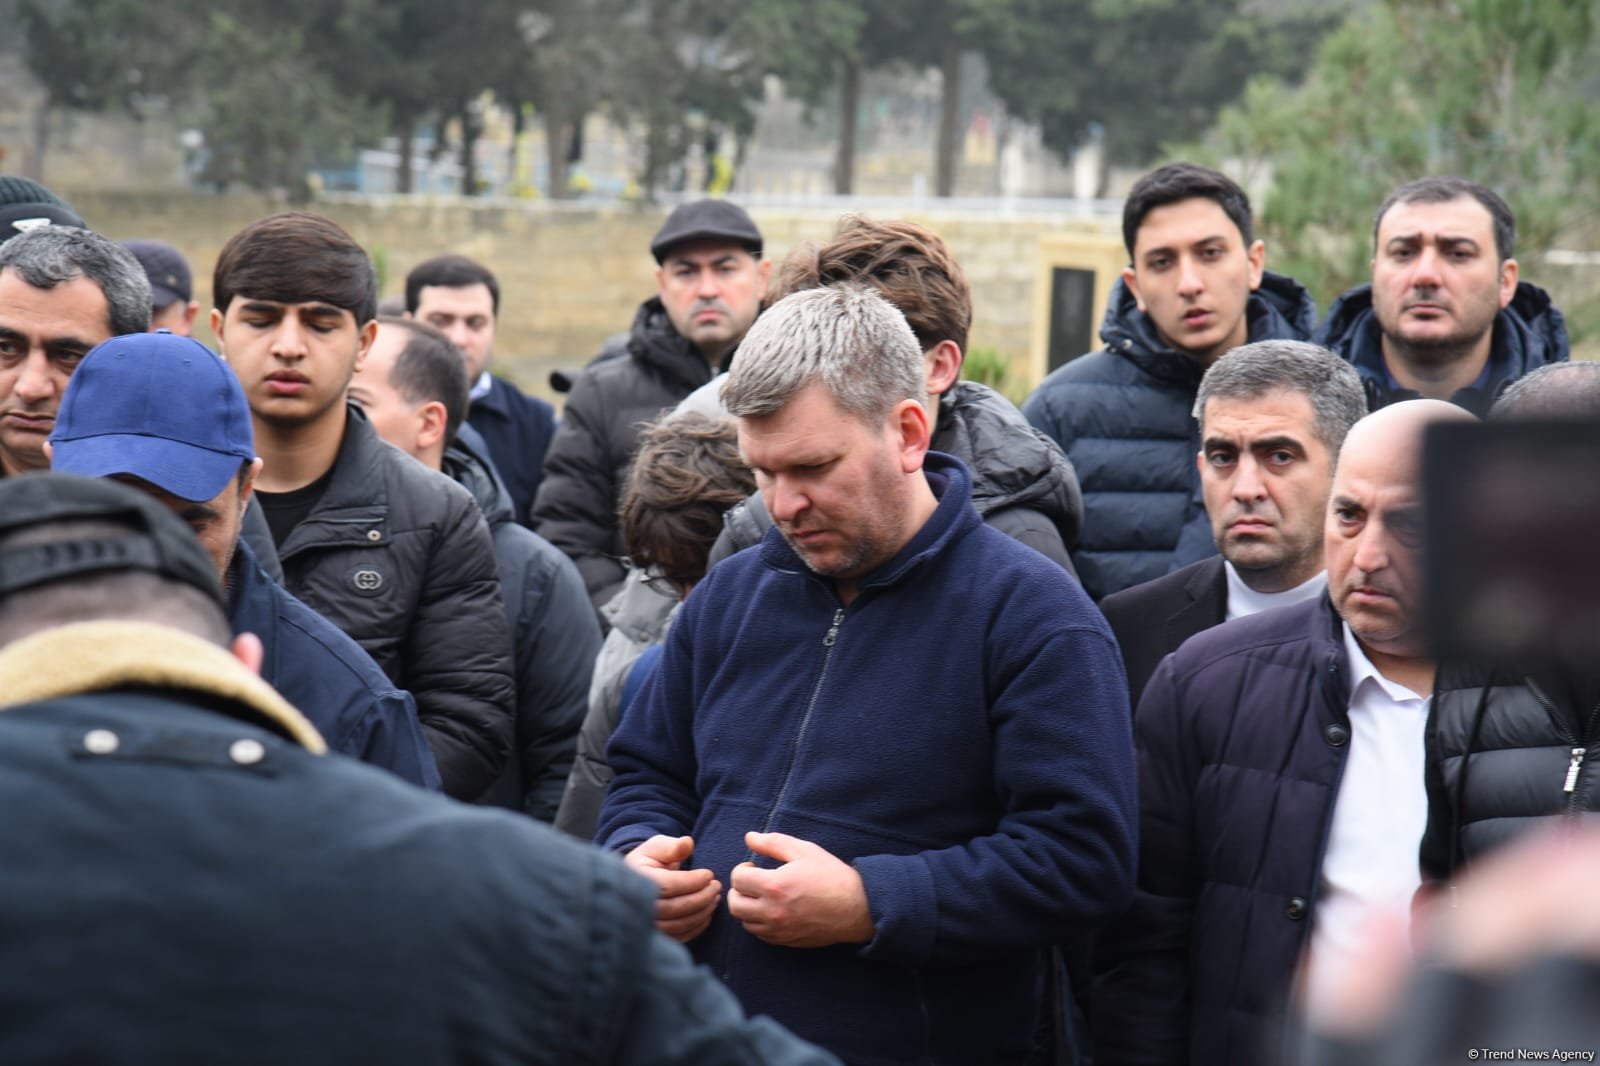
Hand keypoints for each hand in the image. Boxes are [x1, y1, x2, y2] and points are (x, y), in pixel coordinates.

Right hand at [624, 835, 721, 941]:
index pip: (667, 886)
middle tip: (717, 886)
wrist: (637, 883)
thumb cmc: (650, 862)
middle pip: (674, 908)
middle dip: (701, 897)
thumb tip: (688, 842)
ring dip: (702, 912)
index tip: (709, 874)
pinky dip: (697, 926)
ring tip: (715, 898)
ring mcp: (646, 925)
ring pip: (678, 924)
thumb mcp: (657, 847)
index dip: (692, 881)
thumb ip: (672, 846)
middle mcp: (637, 907)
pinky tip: (707, 912)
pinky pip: (680, 937)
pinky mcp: (656, 937)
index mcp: (637, 880)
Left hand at [727, 831, 874, 947]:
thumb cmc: (832, 875)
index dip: (742, 869)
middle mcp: (772, 911)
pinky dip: (759, 923)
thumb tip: (749, 837)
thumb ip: (773, 843)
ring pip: (744, 922)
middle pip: (734, 904)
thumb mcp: (804, 851)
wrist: (857, 907)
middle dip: (739, 890)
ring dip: (747, 907)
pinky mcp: (786, 941)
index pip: (737, 879)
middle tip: (753, 882)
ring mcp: (779, 929)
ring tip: (762, 896)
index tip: (754, 867)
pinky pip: (760, 935)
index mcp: (774, 885)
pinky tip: (772, 911)